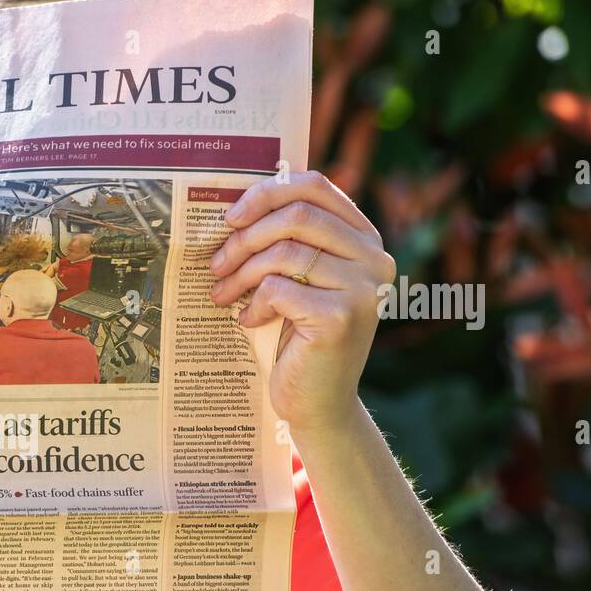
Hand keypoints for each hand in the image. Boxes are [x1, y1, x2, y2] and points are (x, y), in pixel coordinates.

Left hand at [208, 171, 395, 431]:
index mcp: (364, 240)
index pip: (317, 187)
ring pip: (283, 253)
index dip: (268, 192)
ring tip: (222, 293)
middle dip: (245, 237)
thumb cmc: (299, 339)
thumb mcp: (298, 281)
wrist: (318, 403)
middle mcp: (374, 259)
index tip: (231, 216)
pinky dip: (254, 304)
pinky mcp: (340, 317)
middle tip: (216, 263)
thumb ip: (288, 242)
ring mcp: (363, 288)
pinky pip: (278, 289)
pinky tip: (249, 321)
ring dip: (241, 273)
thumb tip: (237, 206)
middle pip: (296, 216)